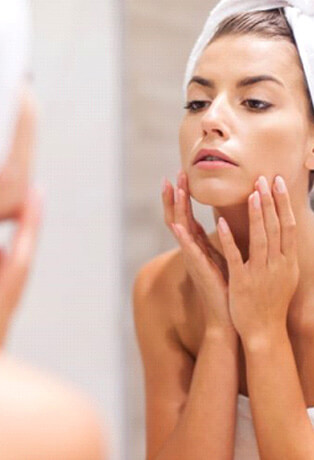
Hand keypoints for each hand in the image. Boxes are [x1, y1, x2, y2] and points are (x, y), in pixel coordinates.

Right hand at [162, 170, 233, 332]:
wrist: (226, 313)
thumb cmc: (226, 284)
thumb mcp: (222, 255)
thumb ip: (218, 239)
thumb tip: (222, 221)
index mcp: (196, 244)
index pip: (185, 215)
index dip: (181, 196)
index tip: (180, 175)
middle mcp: (190, 248)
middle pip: (177, 216)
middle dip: (174, 195)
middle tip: (173, 174)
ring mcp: (192, 258)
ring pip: (179, 228)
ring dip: (176, 208)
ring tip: (174, 189)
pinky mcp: (199, 268)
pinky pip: (188, 249)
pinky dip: (181, 236)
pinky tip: (177, 224)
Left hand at [216, 175, 298, 341]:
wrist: (264, 332)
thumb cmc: (272, 302)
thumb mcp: (284, 277)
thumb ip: (281, 254)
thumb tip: (282, 234)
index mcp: (287, 262)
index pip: (288, 227)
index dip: (284, 204)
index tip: (277, 183)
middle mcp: (277, 265)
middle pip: (277, 228)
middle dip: (272, 202)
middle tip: (265, 178)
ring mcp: (260, 273)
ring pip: (260, 239)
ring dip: (257, 215)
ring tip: (252, 193)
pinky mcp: (242, 282)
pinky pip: (235, 257)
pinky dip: (229, 240)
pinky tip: (222, 224)